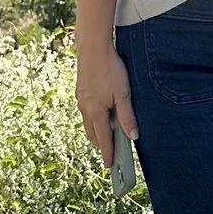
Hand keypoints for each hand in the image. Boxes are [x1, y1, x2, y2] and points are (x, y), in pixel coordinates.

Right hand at [76, 40, 138, 164]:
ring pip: (87, 123)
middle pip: (93, 133)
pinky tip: (98, 114)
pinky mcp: (80, 91)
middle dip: (101, 144)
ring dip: (96, 131)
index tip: (110, 165)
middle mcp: (85, 108)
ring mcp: (80, 100)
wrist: (93, 48)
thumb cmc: (110, 69)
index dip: (108, 153)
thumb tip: (132, 136)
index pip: (103, 139)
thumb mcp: (123, 94)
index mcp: (96, 112)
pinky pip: (85, 112)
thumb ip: (127, 116)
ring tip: (105, 136)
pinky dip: (92, 119)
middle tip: (110, 152)